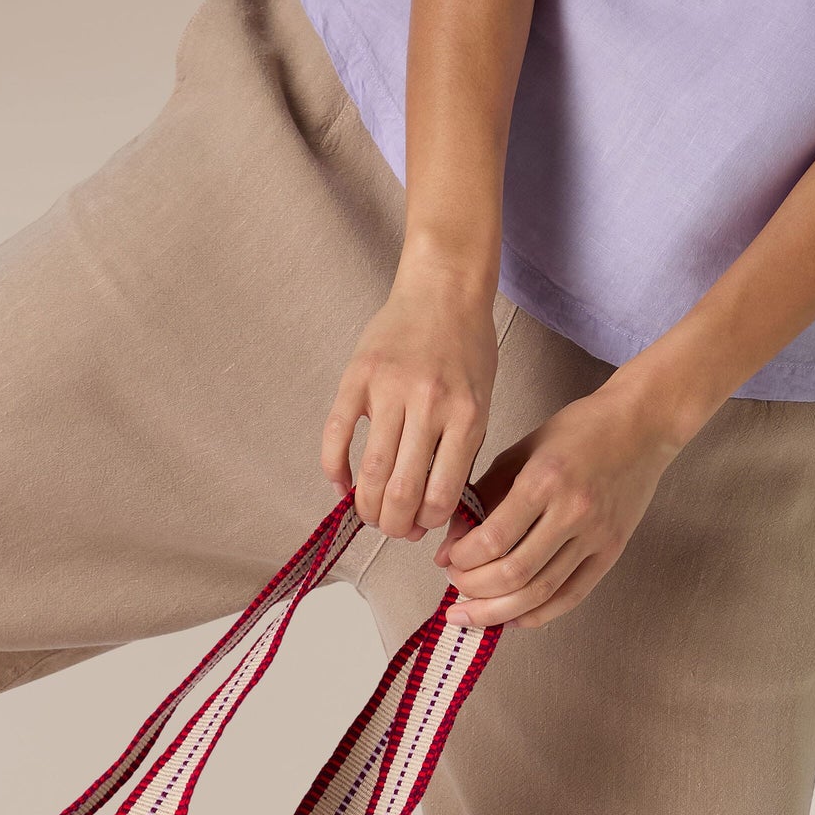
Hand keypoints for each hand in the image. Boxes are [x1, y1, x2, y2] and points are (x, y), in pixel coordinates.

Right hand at [322, 264, 498, 539]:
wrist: (445, 286)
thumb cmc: (466, 346)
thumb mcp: (480, 402)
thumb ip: (458, 452)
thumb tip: (430, 507)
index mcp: (466, 416)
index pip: (439, 496)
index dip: (425, 524)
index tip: (420, 526)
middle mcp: (429, 405)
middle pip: (400, 492)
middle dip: (392, 525)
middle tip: (391, 528)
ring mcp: (390, 390)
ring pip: (369, 474)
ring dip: (364, 506)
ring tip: (367, 512)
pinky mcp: (358, 377)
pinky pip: (335, 437)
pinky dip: (334, 470)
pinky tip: (341, 483)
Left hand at [435, 370, 685, 629]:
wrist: (642, 424)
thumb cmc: (578, 431)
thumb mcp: (521, 451)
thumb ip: (483, 496)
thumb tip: (449, 546)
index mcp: (545, 480)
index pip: (493, 539)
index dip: (462, 560)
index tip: (448, 559)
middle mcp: (573, 512)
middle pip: (513, 574)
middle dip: (473, 588)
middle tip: (455, 585)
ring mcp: (596, 536)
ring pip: (540, 593)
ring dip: (497, 612)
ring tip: (472, 613)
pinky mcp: (611, 551)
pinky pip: (570, 597)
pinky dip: (536, 615)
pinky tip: (511, 619)